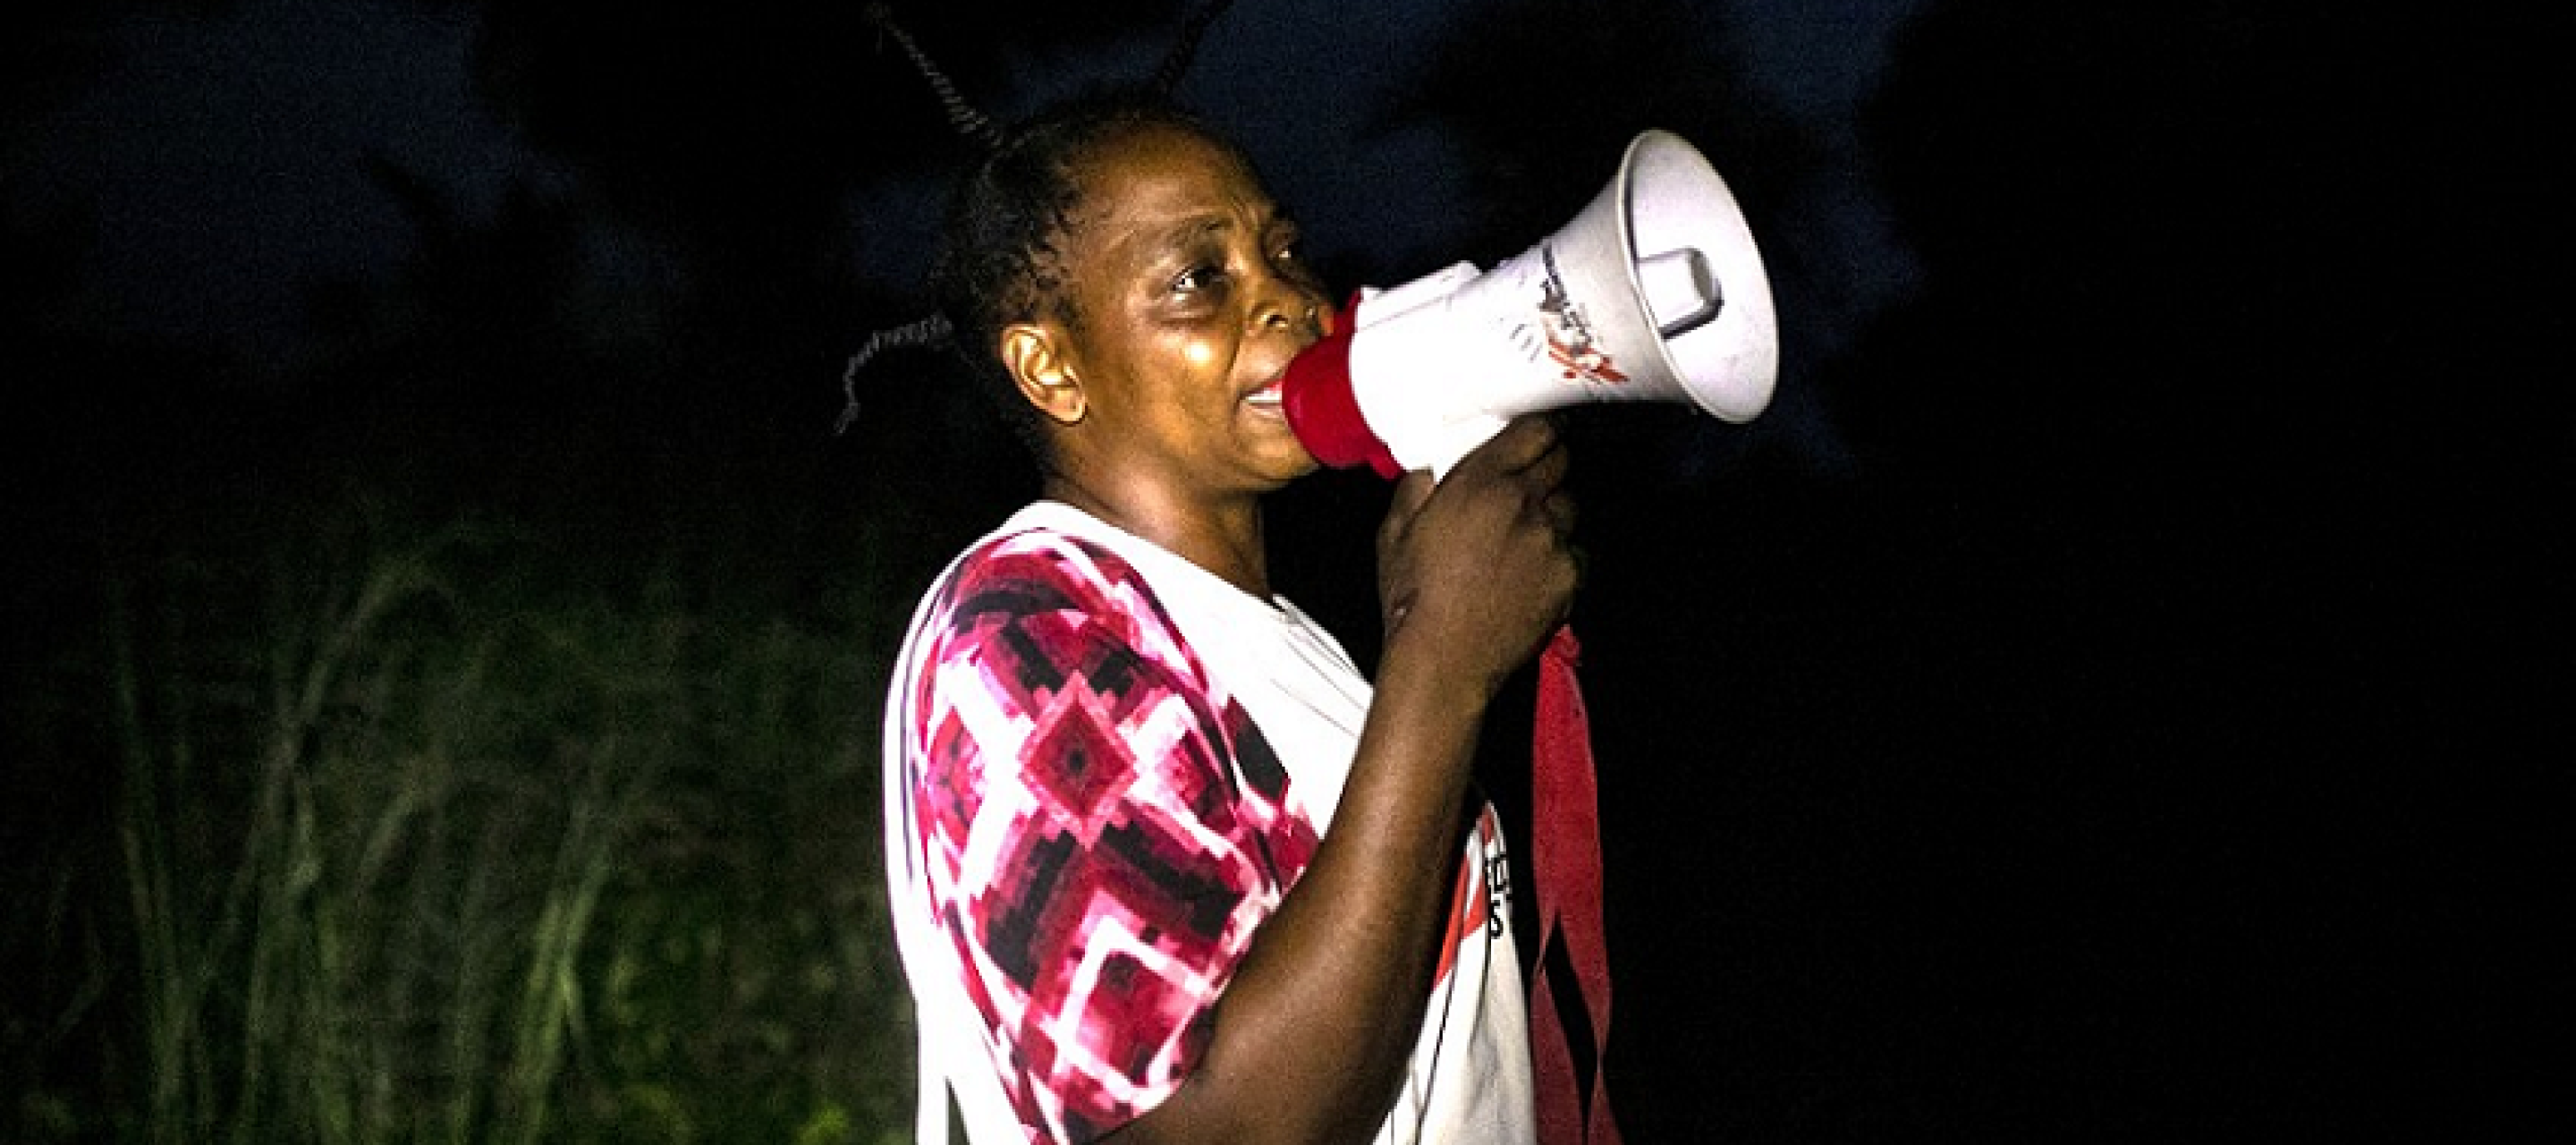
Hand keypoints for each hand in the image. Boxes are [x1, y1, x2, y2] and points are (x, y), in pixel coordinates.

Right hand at [1375, 415, 1579, 697]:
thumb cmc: (1416, 602)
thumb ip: (1418, 484)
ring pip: (1571, 505)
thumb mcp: (1395, 530)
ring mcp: (1553, 541)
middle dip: (1547, 466)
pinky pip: (1577, 550)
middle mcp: (1524, 505)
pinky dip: (1561, 554)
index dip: (1540, 430)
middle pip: (1561, 462)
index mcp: (1481, 483)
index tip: (1540, 434)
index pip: (1535, 431)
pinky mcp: (1570, 576)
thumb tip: (1432, 467)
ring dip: (1554, 510)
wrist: (1443, 661)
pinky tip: (1532, 570)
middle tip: (1528, 483)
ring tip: (1524, 535)